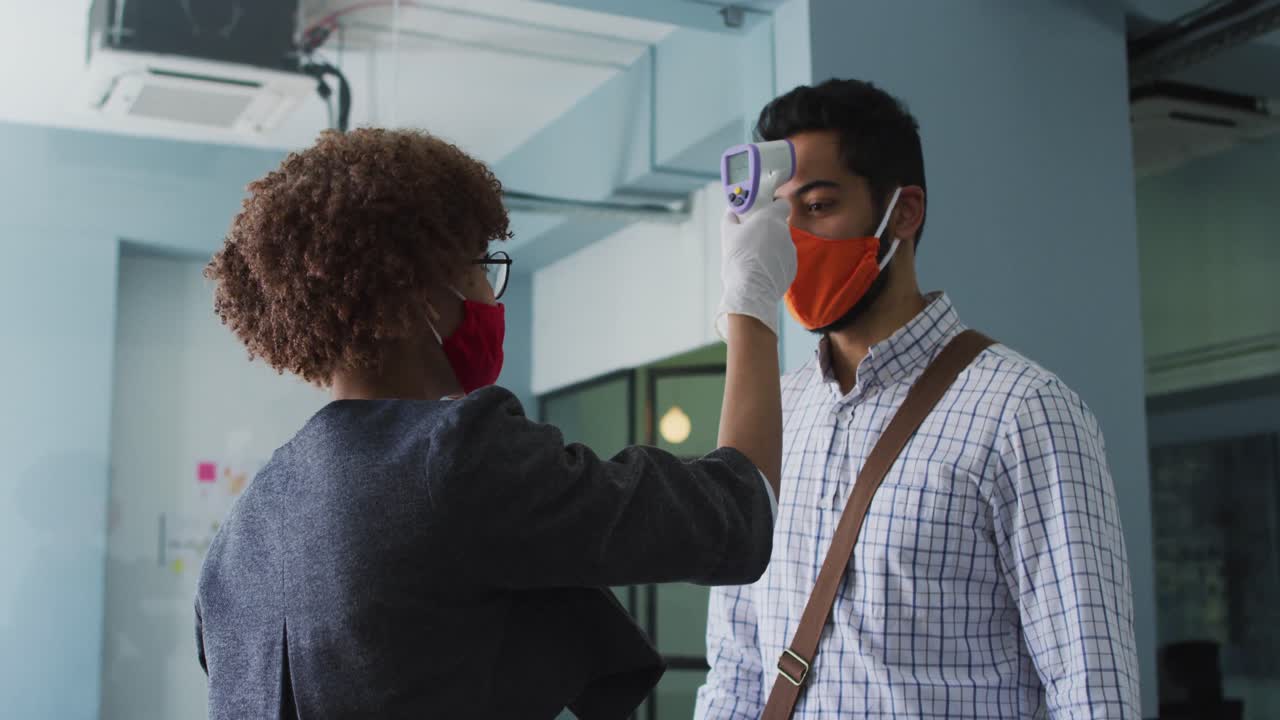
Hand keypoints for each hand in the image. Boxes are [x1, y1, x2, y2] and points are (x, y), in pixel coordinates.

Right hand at [716, 200, 795, 338]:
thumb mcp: (728, 234)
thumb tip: (731, 212)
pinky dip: (774, 263)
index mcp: (770, 219)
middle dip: (767, 231)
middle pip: (779, 226)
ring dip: (771, 248)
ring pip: (781, 244)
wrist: (750, 291)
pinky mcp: (792, 268)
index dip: (773, 207)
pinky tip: (761, 271)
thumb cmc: (738, 260)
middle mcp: (785, 233)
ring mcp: (790, 251)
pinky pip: (783, 261)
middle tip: (751, 239)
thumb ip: (730, 218)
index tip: (764, 212)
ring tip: (754, 259)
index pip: (782, 204)